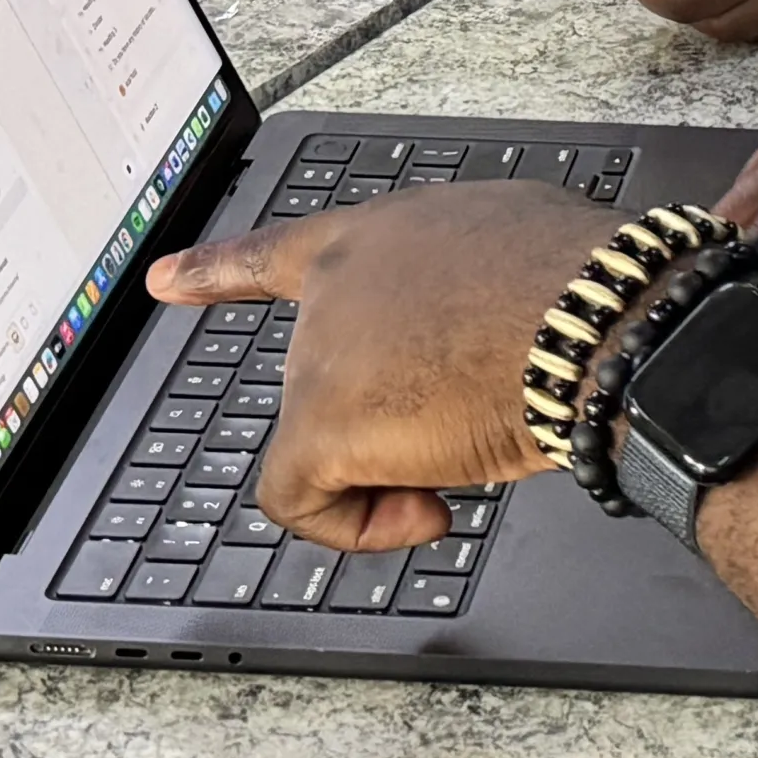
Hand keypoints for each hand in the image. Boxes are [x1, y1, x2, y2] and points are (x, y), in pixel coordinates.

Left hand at [144, 181, 614, 550]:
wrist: (592, 324)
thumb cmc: (580, 289)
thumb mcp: (514, 255)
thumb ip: (465, 288)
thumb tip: (483, 338)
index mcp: (381, 233)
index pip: (281, 249)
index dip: (218, 270)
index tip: (165, 278)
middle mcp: (335, 283)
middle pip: (328, 378)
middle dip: (387, 419)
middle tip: (465, 424)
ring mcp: (320, 351)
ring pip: (329, 444)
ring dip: (398, 463)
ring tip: (473, 444)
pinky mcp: (319, 421)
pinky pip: (303, 502)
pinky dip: (357, 524)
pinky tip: (424, 512)